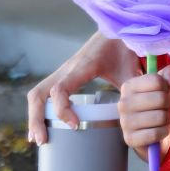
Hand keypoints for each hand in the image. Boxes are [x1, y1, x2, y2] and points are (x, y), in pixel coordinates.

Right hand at [26, 32, 140, 144]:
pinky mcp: (64, 75)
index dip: (62, 109)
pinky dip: (39, 110)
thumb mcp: (129, 69)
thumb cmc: (124, 49)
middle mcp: (68, 69)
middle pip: (39, 94)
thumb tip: (135, 114)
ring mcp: (63, 72)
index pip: (61, 89)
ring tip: (38, 139)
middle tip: (42, 141)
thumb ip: (131, 89)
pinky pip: (44, 92)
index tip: (74, 125)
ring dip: (34, 116)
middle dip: (36, 118)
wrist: (119, 29)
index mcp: (83, 66)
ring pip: (38, 93)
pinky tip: (43, 128)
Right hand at [118, 65, 169, 155]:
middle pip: (160, 98)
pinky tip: (158, 131)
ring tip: (160, 119)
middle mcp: (123, 103)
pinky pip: (156, 133)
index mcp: (128, 86)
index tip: (163, 92)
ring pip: (160, 117)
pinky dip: (163, 132)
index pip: (157, 81)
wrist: (150, 131)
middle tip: (163, 108)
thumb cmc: (157, 104)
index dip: (167, 87)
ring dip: (166, 119)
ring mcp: (124, 122)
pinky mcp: (130, 139)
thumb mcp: (165, 85)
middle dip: (168, 104)